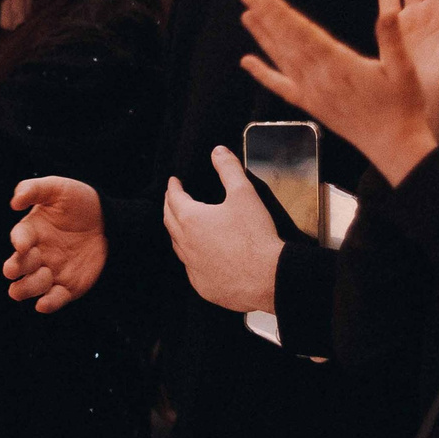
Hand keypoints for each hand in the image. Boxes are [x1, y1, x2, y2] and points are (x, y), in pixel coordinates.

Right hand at [6, 177, 106, 312]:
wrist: (108, 221)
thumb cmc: (78, 201)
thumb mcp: (57, 188)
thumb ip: (34, 189)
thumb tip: (14, 202)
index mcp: (30, 231)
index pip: (18, 239)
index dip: (19, 243)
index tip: (24, 244)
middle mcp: (35, 254)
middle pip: (14, 270)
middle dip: (17, 269)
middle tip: (33, 260)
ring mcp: (49, 272)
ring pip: (26, 289)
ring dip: (30, 286)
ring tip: (46, 275)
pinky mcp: (67, 287)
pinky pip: (52, 300)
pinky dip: (46, 304)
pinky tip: (44, 303)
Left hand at [163, 146, 285, 314]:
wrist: (268, 277)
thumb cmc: (255, 236)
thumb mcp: (244, 194)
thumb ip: (229, 169)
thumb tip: (218, 152)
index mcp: (191, 220)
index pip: (174, 199)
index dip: (173, 188)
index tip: (174, 182)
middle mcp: (186, 245)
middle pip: (170, 221)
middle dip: (170, 207)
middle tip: (172, 199)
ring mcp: (193, 268)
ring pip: (178, 246)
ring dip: (177, 232)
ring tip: (181, 224)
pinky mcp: (203, 286)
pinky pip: (191, 268)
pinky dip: (191, 257)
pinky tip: (199, 255)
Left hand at [239, 0, 438, 187]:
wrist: (393, 145)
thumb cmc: (402, 106)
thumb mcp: (404, 69)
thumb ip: (392, 38)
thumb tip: (388, 11)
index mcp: (340, 65)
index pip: (304, 34)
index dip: (282, 14)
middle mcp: (319, 79)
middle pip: (287, 42)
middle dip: (267, 17)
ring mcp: (312, 93)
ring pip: (281, 60)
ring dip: (263, 37)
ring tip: (246, 16)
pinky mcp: (310, 105)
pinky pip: (281, 87)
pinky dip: (263, 74)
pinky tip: (247, 62)